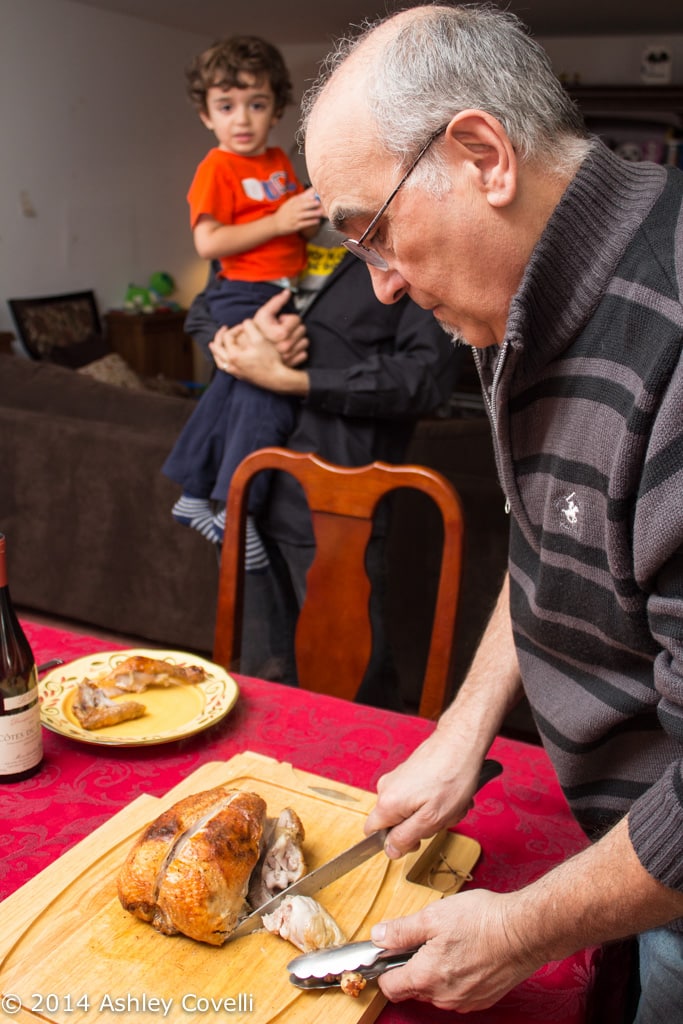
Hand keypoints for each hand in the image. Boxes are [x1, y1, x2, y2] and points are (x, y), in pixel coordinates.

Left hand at [209, 316, 309, 395]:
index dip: (235, 328)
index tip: (244, 326)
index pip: (228, 337)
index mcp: (233, 355)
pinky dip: (222, 360)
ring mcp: (235, 372)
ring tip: (214, 345)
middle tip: (223, 329)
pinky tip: (226, 357)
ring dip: (216, 351)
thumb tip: (245, 322)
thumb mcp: (260, 339)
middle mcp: (231, 365)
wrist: (277, 379)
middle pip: (217, 349)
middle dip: (219, 337)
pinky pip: (225, 367)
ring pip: (219, 361)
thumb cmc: (270, 360)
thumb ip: (250, 326)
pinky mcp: (240, 376)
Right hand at [252, 290, 308, 366]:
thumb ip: (276, 302)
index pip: (296, 319)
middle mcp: (286, 346)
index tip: (279, 323)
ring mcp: (289, 356)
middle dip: (293, 328)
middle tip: (281, 331)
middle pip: (302, 329)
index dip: (287, 319)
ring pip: (305, 341)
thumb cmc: (254, 334)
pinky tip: (288, 349)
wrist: (248, 353)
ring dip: (296, 339)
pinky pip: (303, 353)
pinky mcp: (291, 363)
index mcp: (281, 334)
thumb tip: (287, 292)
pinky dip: (297, 351)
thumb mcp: (263, 314)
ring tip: (284, 339)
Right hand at [272, 187, 322, 234]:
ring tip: (320, 212)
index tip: (318, 194)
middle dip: (312, 203)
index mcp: (293, 202)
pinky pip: (305, 223)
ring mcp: (295, 217)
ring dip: (314, 213)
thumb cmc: (285, 212)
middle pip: (304, 205)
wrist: (275, 223)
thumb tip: (312, 191)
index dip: (311, 195)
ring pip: (306, 214)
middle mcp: (294, 209)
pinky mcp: (296, 226)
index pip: (303, 197)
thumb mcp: (291, 202)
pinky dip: (311, 222)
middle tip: (319, 202)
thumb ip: (301, 197)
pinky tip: (317, 221)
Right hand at [365, 731, 487, 857]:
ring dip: (431, 812)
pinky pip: (417, 796)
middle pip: (395, 822)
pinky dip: (434, 799)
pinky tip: (450, 793)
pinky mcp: (409, 771)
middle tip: (440, 818)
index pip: (372, 833)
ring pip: (409, 809)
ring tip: (450, 803)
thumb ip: (405, 838)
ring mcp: (398, 778)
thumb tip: (389, 851)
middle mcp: (386, 788)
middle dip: (419, 826)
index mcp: (387, 803)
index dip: (393, 843)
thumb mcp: (430, 820)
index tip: (416, 838)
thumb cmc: (450, 779)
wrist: (460, 743)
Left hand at [369, 891, 541, 1011]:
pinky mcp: (482, 999)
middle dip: (412, 965)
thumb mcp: (433, 916)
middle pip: (413, 987)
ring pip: (436, 990)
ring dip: (435, 970)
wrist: (523, 931)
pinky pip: (457, 992)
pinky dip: (455, 976)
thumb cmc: (481, 921)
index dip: (384, 967)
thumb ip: (401, 930)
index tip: (388, 951)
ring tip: (449, 942)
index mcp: (425, 977)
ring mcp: (464, 1001)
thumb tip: (378, 937)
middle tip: (424, 938)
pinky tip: (466, 952)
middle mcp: (443, 997)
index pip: (390, 987)